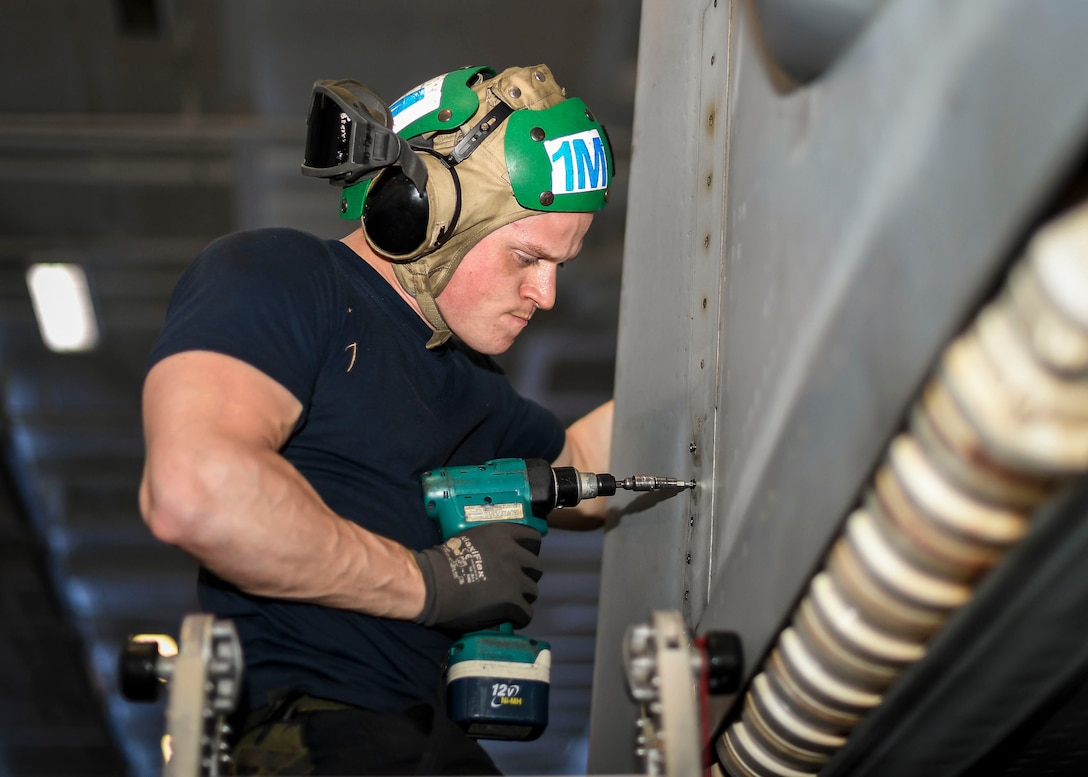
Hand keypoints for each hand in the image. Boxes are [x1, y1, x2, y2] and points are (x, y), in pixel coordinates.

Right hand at [412, 522, 542, 631]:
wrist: (432, 585)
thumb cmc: (444, 561)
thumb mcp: (471, 539)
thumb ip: (491, 544)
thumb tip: (498, 554)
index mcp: (503, 535)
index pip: (533, 539)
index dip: (529, 550)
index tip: (521, 559)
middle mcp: (514, 555)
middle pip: (536, 568)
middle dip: (526, 576)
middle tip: (512, 583)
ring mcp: (514, 580)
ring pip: (532, 591)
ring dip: (522, 597)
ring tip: (509, 603)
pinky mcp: (511, 603)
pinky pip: (526, 613)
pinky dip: (519, 617)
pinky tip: (509, 618)